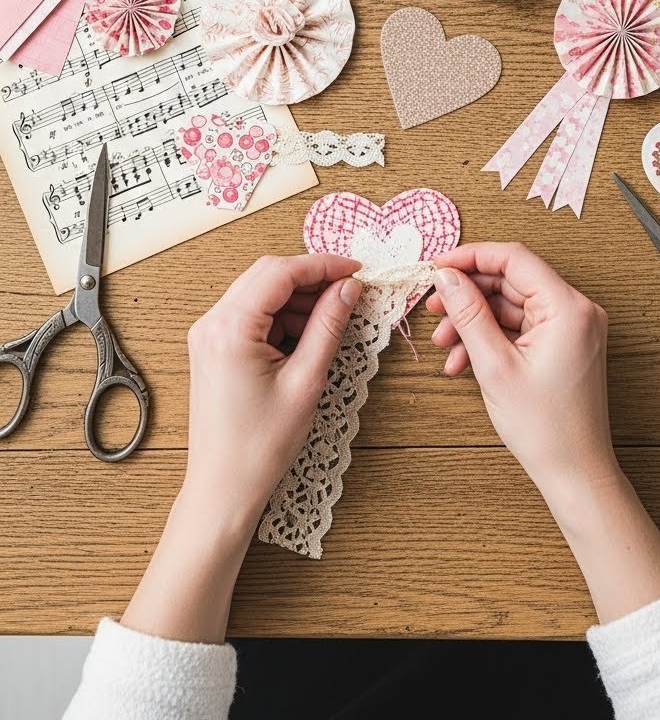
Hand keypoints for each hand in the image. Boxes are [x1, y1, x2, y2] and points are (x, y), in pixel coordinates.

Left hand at [183, 253, 361, 535]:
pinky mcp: (212, 347)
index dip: (323, 265)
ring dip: (297, 298)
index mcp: (229, 328)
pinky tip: (307, 334)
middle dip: (311, 278)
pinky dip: (281, 316)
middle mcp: (211, 323)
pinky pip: (251, 314)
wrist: (223, 488)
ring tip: (333, 318)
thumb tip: (348, 289)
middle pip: (267, 275)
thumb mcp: (305, 382)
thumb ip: (328, 327)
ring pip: (260, 292)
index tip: (356, 270)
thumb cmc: (259, 447)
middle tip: (349, 291)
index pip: (281, 272)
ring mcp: (208, 334)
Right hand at [427, 242, 617, 511]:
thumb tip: (447, 277)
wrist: (575, 473)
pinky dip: (491, 337)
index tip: (438, 266)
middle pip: (511, 281)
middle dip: (468, 295)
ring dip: (475, 320)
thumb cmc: (545, 428)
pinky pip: (521, 327)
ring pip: (512, 305)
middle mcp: (576, 310)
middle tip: (433, 307)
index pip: (514, 259)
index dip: (471, 257)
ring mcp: (572, 328)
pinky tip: (464, 360)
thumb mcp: (495, 365)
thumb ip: (469, 313)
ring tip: (445, 343)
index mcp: (568, 307)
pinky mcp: (564, 344)